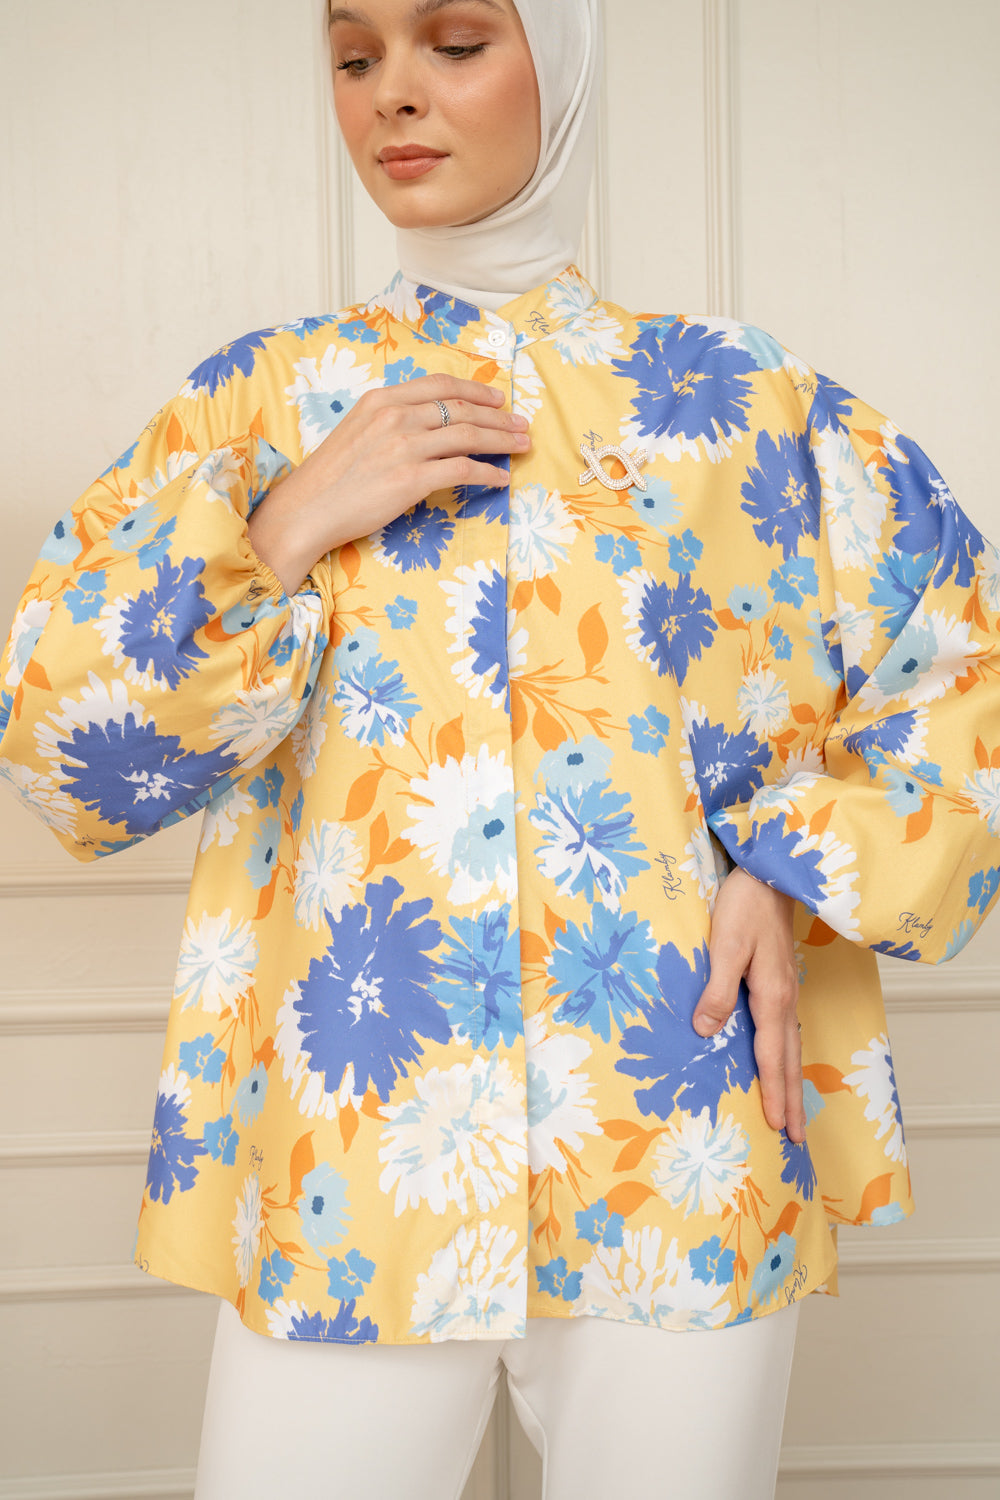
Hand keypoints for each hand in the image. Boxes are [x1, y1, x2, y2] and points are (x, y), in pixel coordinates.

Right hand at [248, 374, 529, 593]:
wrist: (307, 509)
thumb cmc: (330, 477)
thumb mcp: (356, 430)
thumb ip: (390, 419)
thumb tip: (426, 423)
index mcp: (381, 400)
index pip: (440, 385)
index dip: (475, 390)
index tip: (498, 399)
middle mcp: (395, 416)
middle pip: (461, 409)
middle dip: (498, 417)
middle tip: (522, 425)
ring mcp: (404, 447)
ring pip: (468, 436)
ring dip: (501, 441)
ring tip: (521, 446)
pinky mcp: (411, 479)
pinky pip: (462, 470)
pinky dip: (487, 472)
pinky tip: (501, 477)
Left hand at [692, 867, 804, 1142]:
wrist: (771, 873)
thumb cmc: (745, 905)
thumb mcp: (725, 945)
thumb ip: (717, 988)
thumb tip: (705, 1031)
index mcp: (771, 996)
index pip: (772, 1056)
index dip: (772, 1092)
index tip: (776, 1127)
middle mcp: (784, 999)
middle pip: (789, 1060)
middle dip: (791, 1100)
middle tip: (795, 1139)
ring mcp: (786, 990)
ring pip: (791, 1047)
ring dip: (792, 1082)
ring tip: (794, 1113)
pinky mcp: (781, 980)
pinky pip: (786, 1030)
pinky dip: (787, 1056)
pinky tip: (782, 1062)